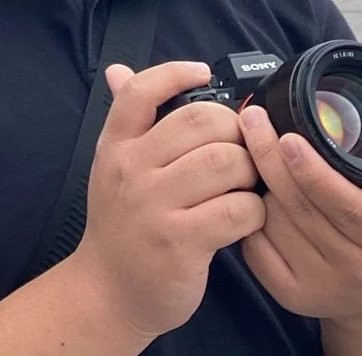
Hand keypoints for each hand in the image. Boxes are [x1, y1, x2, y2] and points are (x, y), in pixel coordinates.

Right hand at [69, 61, 266, 342]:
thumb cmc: (121, 223)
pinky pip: (238, 209)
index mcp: (115, 145)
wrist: (108, 291)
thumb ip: (126, 121)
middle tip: (238, 152)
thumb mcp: (113, 166)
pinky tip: (245, 219)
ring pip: (225, 162)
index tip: (203, 72)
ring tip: (244, 186)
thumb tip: (118, 70)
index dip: (176, 73)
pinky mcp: (181, 241)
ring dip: (248, 172)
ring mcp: (153, 205)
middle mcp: (130, 169)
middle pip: (201, 122)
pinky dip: (254, 212)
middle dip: (233, 132)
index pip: (140, 91)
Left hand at [238, 103, 361, 324]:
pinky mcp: (291, 296)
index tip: (285, 134)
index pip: (343, 201)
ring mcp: (321, 286)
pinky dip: (247, 215)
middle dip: (267, 157)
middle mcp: (357, 268)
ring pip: (271, 220)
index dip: (311, 168)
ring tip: (254, 156)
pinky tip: (250, 195)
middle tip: (249, 118)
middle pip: (298, 206)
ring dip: (257, 184)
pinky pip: (253, 246)